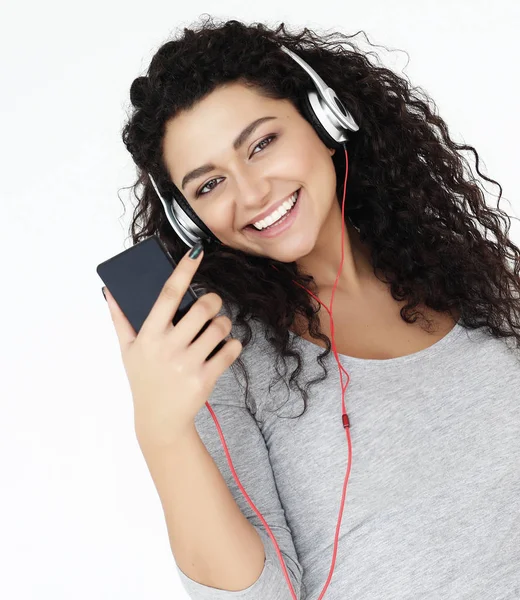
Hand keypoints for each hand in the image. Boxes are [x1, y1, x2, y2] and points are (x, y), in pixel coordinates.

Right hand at [103, 245, 242, 446]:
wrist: (159, 421)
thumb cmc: (144, 380)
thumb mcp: (127, 350)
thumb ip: (120, 319)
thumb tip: (110, 292)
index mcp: (149, 335)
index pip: (167, 294)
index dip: (183, 270)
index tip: (196, 251)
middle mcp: (168, 347)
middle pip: (202, 308)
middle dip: (213, 302)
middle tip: (211, 306)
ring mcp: (187, 364)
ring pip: (220, 327)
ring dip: (224, 324)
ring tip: (216, 330)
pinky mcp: (205, 378)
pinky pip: (231, 350)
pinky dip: (233, 346)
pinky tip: (223, 349)